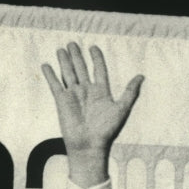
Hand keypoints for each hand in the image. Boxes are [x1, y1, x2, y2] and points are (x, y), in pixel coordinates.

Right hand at [41, 42, 143, 186]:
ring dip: (65, 61)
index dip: (97, 58)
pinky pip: (55, 84)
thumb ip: (130, 92)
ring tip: (62, 49)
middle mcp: (87, 91)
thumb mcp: (122, 109)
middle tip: (73, 43)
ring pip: (68, 73)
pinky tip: (46, 65)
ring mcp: (74, 95)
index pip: (99, 70)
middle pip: (81, 68)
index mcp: (102, 92)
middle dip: (77, 56)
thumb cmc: (108, 130)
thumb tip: (141, 76)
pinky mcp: (61, 100)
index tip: (93, 47)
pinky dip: (50, 74)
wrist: (90, 145)